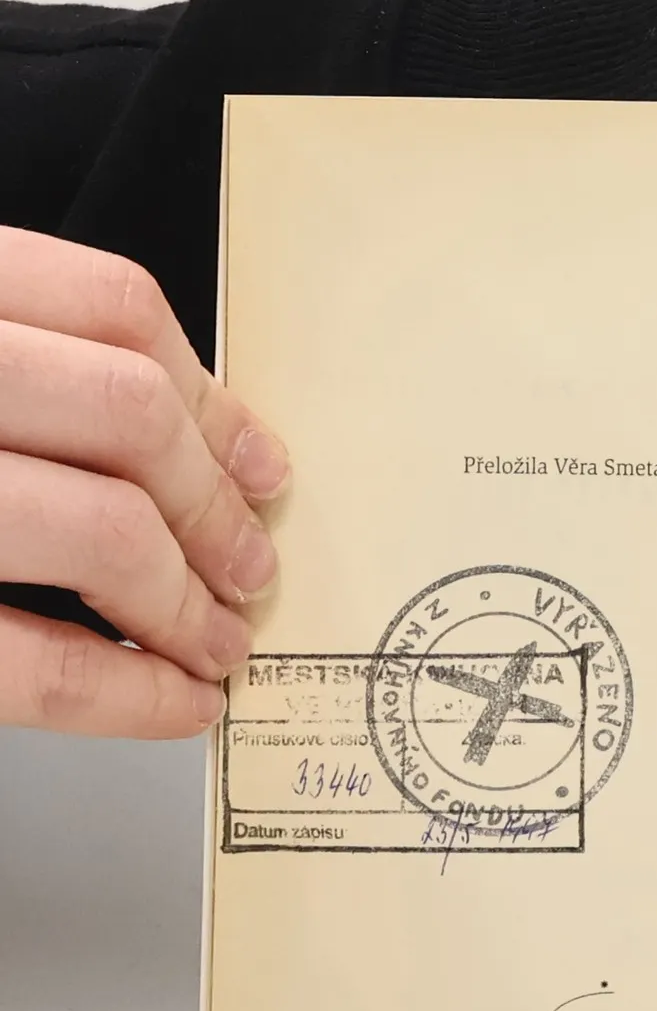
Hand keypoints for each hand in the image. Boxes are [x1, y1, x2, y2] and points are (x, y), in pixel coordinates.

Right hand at [0, 228, 288, 737]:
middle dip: (217, 508)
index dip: (212, 400)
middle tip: (256, 573)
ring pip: (104, 529)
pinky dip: (130, 695)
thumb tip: (212, 448)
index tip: (267, 471)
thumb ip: (47, 377)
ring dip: (190, 604)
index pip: (111, 307)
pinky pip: (35, 664)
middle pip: (129, 414)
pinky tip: (176, 704)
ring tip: (220, 643)